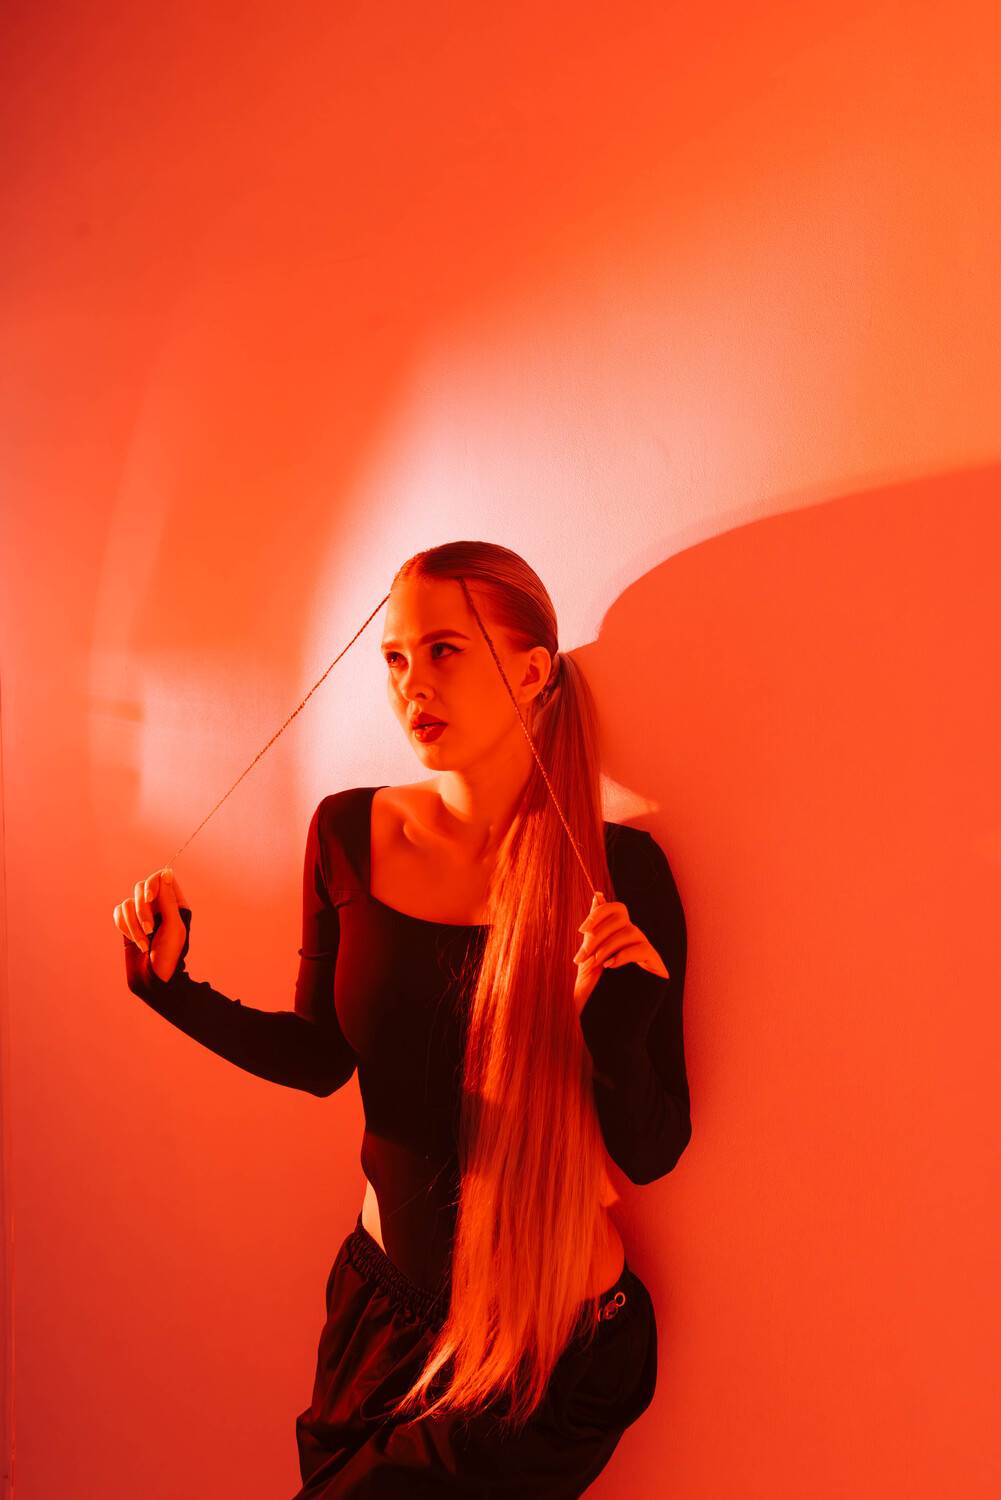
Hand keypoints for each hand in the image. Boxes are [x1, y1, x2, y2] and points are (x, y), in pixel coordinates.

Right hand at [113, 866, 189, 982]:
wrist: (153, 979)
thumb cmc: (168, 955)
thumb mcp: (173, 927)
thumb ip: (168, 900)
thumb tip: (166, 872)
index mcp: (174, 903)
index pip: (161, 878)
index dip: (152, 884)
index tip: (150, 898)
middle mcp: (157, 905)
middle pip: (140, 887)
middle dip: (142, 910)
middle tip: (150, 930)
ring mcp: (141, 914)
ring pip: (128, 903)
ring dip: (133, 925)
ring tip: (144, 943)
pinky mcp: (127, 924)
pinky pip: (118, 913)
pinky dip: (124, 927)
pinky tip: (135, 942)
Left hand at [572, 890, 669, 1011]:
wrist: (604, 1030)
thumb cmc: (593, 999)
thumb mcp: (588, 961)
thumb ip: (593, 933)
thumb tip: (597, 895)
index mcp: (616, 938)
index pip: (616, 911)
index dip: (600, 913)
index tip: (582, 929)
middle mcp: (633, 942)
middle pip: (622, 917)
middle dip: (599, 932)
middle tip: (582, 955)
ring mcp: (646, 955)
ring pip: (630, 932)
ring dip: (607, 946)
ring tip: (595, 964)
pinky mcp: (656, 968)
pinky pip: (644, 949)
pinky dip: (625, 954)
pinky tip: (611, 966)